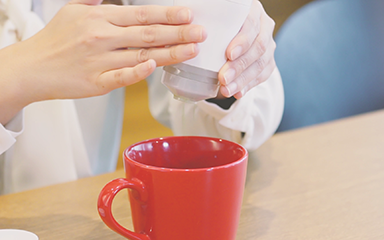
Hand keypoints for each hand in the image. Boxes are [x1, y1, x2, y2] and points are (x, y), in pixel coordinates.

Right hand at [7, 0, 206, 100]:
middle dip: (178, 33)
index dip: (167, 15)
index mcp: (100, 17)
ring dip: (169, 53)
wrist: (32, 67)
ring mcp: (99, 61)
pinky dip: (137, 72)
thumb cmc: (55, 40)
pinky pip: (120, 77)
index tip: (188, 15)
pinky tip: (153, 66)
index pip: (141, 14)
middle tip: (200, 33)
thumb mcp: (73, 10)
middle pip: (147, 34)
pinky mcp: (95, 82)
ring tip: (191, 50)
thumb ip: (97, 1)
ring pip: (141, 55)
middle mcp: (102, 37)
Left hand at [217, 0, 276, 98]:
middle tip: (223, 78)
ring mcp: (268, 44)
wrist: (228, 37)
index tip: (229, 54)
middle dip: (240, 65)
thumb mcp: (212, 22)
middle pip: (258, 46)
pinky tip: (237, 93)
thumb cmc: (216, 27)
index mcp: (251, 11)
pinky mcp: (269, 60)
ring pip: (261, 63)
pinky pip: (262, 75)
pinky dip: (248, 85)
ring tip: (226, 90)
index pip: (251, 24)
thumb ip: (208, 26)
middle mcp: (263, 26)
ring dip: (242, 79)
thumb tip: (189, 37)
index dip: (242, 40)